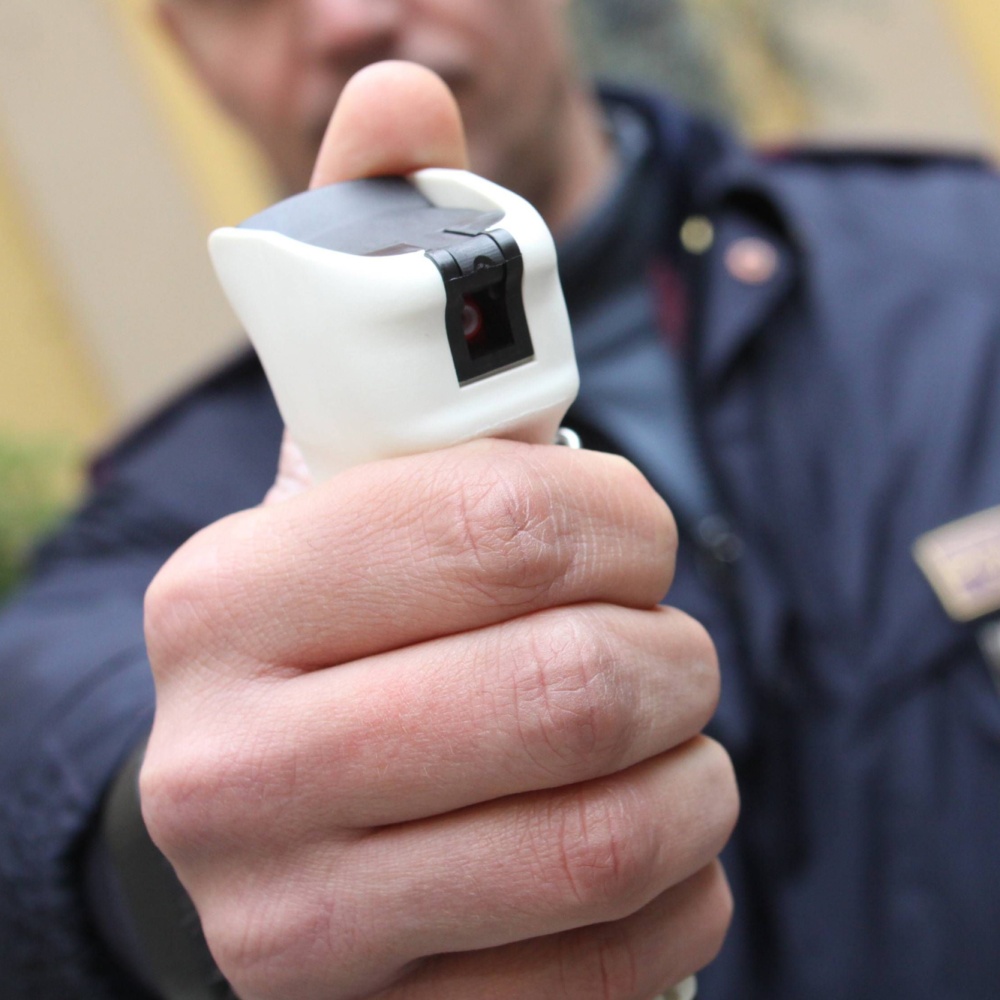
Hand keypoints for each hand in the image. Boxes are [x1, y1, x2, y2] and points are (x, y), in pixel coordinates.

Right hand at [141, 62, 736, 999]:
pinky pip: (616, 968)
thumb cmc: (343, 628)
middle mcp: (231, 769)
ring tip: (667, 744)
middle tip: (665, 648)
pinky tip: (641, 855)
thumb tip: (398, 78)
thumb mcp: (348, 470)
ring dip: (695, 775)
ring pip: (610, 836)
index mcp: (226, 598)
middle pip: (571, 689)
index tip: (632, 537)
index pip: (505, 526)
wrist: (271, 814)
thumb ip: (377, 281)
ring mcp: (297, 925)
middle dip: (672, 655)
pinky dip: (681, 895)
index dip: (624, 523)